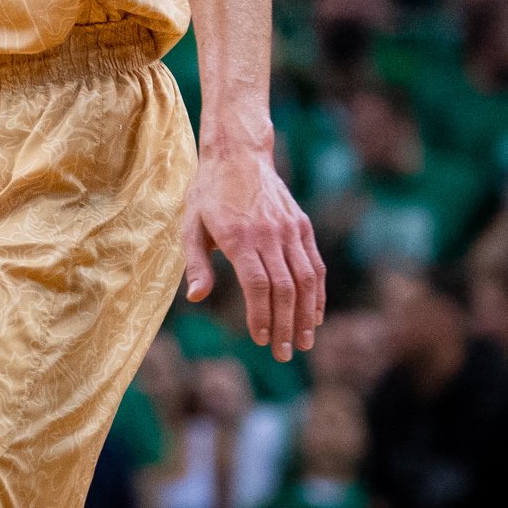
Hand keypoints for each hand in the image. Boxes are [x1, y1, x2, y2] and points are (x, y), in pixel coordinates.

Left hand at [183, 141, 324, 361]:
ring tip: (303, 341)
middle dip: (285, 325)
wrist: (238, 155)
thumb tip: (196, 297)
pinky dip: (317, 293)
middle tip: (284, 353)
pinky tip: (314, 314)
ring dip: (305, 315)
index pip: (257, 285)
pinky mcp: (302, 226)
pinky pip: (315, 265)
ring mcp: (289, 229)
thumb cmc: (208, 194)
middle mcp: (269, 234)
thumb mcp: (191, 225)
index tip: (260, 339)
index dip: (261, 315)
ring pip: (305, 280)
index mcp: (239, 236)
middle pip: (284, 288)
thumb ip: (196, 263)